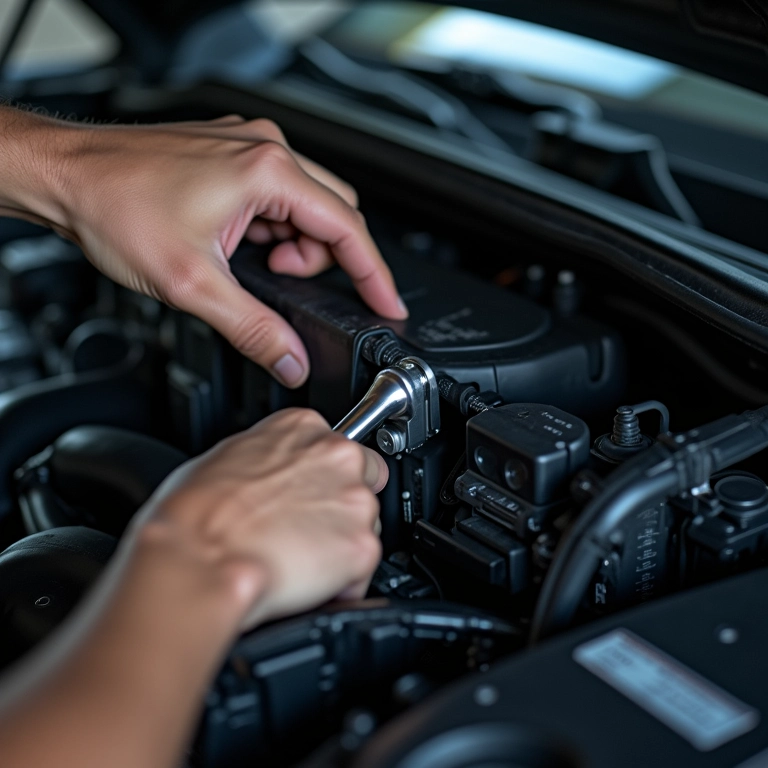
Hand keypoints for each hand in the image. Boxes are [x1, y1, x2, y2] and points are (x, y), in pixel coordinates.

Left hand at [0, 110, 406, 386]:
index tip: (389, 305)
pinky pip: (277, 199)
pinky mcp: (230, 156)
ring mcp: (246, 148)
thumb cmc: (113, 205)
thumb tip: (290, 360)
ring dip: (294, 247)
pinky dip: (272, 231)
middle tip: (289, 291)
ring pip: (305, 207)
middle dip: (324, 262)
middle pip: (333, 215)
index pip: (348, 229)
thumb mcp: (192, 284)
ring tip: (252, 270)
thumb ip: (253, 329)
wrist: (62, 175)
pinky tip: (239, 249)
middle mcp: (264, 150)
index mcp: (267, 171)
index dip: (375, 276)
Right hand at [136, 408, 387, 628]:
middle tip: (306, 529)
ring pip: (367, 525)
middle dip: (341, 506)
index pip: (335, 444)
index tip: (310, 492)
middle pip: (363, 480)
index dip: (321, 476)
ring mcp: (354, 500)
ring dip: (342, 544)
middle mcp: (337, 456)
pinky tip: (306, 583)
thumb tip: (273, 475)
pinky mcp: (362, 546)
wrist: (199, 558)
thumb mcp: (227, 458)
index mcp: (302, 427)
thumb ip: (269, 458)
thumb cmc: (199, 514)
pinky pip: (361, 570)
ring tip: (298, 560)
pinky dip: (342, 583)